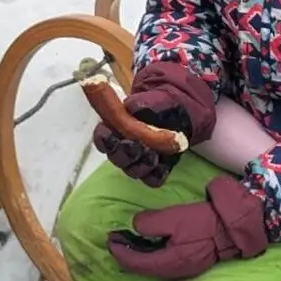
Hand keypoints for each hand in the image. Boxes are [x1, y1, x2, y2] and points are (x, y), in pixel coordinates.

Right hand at [91, 62, 216, 187]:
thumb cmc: (158, 105)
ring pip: (133, 171)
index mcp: (114, 128)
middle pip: (116, 157)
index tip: (112, 134)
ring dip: (143, 164)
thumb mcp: (150, 100)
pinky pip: (152, 180)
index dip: (104, 138)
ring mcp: (136, 162)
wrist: (178, 113)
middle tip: (138, 145)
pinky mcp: (153, 171)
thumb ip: (139, 103)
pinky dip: (157, 174)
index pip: (102, 137)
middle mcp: (121, 148)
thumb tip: (131, 107)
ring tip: (154, 155)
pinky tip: (164, 166)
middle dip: (127, 153)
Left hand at [107, 174, 268, 279]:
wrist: (231, 229)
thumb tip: (136, 226)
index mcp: (165, 262)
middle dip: (126, 253)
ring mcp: (181, 269)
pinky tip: (150, 243)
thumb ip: (150, 223)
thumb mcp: (173, 218)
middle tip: (117, 238)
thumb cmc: (202, 223)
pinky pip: (162, 262)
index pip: (133, 263)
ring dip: (138, 254)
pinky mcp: (188, 263)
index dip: (118, 251)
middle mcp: (171, 271)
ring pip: (152, 266)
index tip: (110, 238)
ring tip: (130, 239)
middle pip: (141, 267)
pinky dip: (151, 253)